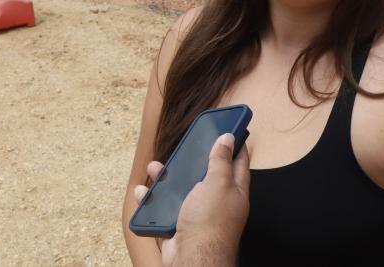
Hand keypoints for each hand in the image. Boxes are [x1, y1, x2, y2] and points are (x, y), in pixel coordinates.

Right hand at [133, 133, 250, 266]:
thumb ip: (220, 160)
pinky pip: (164, 208)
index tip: (230, 130)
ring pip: (181, 190)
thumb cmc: (210, 222)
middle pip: (205, 175)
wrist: (192, 258)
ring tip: (155, 167)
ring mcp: (197, 214)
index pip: (239, 163)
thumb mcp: (218, 183)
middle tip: (183, 147)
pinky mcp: (179, 225)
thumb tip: (228, 138)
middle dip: (192, 161)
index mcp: (234, 191)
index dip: (235, 146)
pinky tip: (145, 192)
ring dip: (166, 179)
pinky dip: (153, 200)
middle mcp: (218, 202)